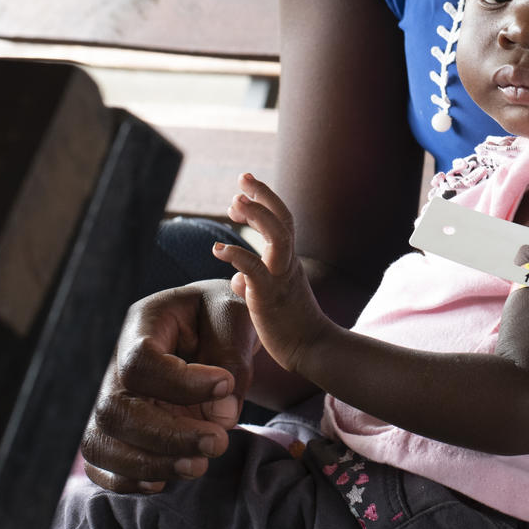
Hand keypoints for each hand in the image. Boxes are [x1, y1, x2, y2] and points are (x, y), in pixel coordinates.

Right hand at [79, 280, 255, 492]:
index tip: (226, 385)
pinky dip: (131, 480)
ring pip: (100, 442)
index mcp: (143, 322)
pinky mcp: (112, 430)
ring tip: (199, 466)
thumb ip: (233, 358)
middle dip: (167, 436)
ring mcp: (109, 397)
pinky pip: (100, 464)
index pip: (139, 362)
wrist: (212, 330)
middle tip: (218, 443)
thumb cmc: (224, 319)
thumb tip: (221, 416)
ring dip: (150, 464)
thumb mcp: (238, 318)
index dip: (180, 383)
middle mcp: (114, 361)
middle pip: (113, 409)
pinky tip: (170, 477)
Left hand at [214, 173, 333, 374]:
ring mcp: (281, 277)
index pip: (282, 220)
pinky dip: (236, 254)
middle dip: (263, 195)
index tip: (244, 189)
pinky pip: (255, 269)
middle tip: (242, 178)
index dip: (265, 200)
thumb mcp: (270, 298)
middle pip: (283, 218)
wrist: (311, 349)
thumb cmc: (291, 326)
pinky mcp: (270, 295)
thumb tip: (238, 279)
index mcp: (289, 260)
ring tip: (234, 202)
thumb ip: (254, 283)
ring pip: (277, 236)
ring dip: (256, 216)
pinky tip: (218, 249)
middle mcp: (288, 262)